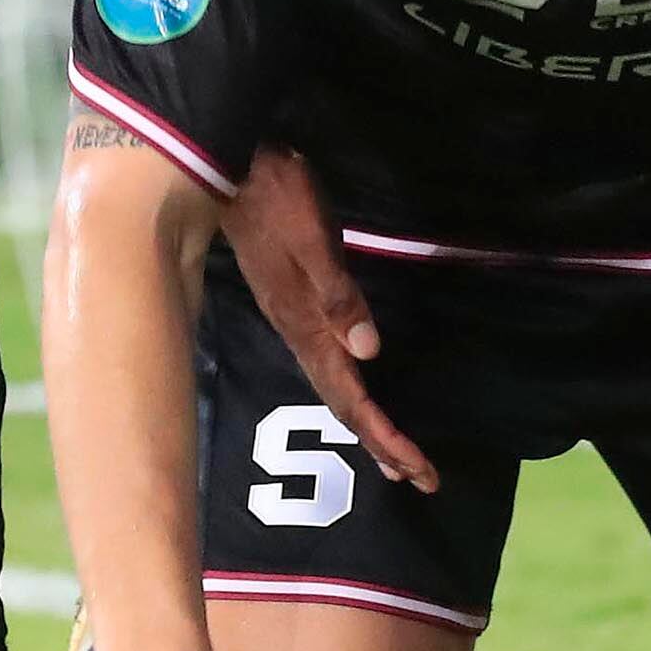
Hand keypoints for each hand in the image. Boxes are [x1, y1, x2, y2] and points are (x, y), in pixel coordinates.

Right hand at [222, 145, 435, 491]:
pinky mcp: (294, 306)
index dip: (385, 435)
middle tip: (423, 479)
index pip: (352, 397)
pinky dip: (353, 393)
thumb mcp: (311, 240)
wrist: (226, 171)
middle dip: (383, 445)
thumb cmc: (275, 198)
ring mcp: (294, 322)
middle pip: (345, 406)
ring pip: (336, 390)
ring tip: (397, 459)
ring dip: (368, 426)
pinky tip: (360, 390)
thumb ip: (338, 293)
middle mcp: (299, 334)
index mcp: (306, 326)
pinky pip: (328, 367)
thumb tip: (370, 350)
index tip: (419, 469)